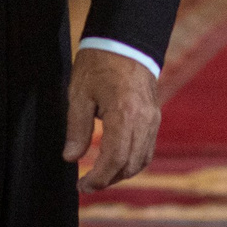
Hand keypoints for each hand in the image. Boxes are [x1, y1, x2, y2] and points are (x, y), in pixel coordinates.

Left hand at [62, 46, 159, 192]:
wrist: (125, 40)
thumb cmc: (99, 63)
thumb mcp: (79, 93)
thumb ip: (76, 128)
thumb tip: (71, 158)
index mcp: (125, 114)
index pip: (115, 160)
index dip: (98, 178)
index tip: (81, 185)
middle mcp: (145, 121)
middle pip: (130, 165)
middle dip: (108, 179)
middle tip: (86, 184)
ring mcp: (153, 119)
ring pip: (141, 160)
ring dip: (121, 173)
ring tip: (98, 175)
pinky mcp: (155, 117)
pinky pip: (147, 148)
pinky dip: (132, 160)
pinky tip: (114, 160)